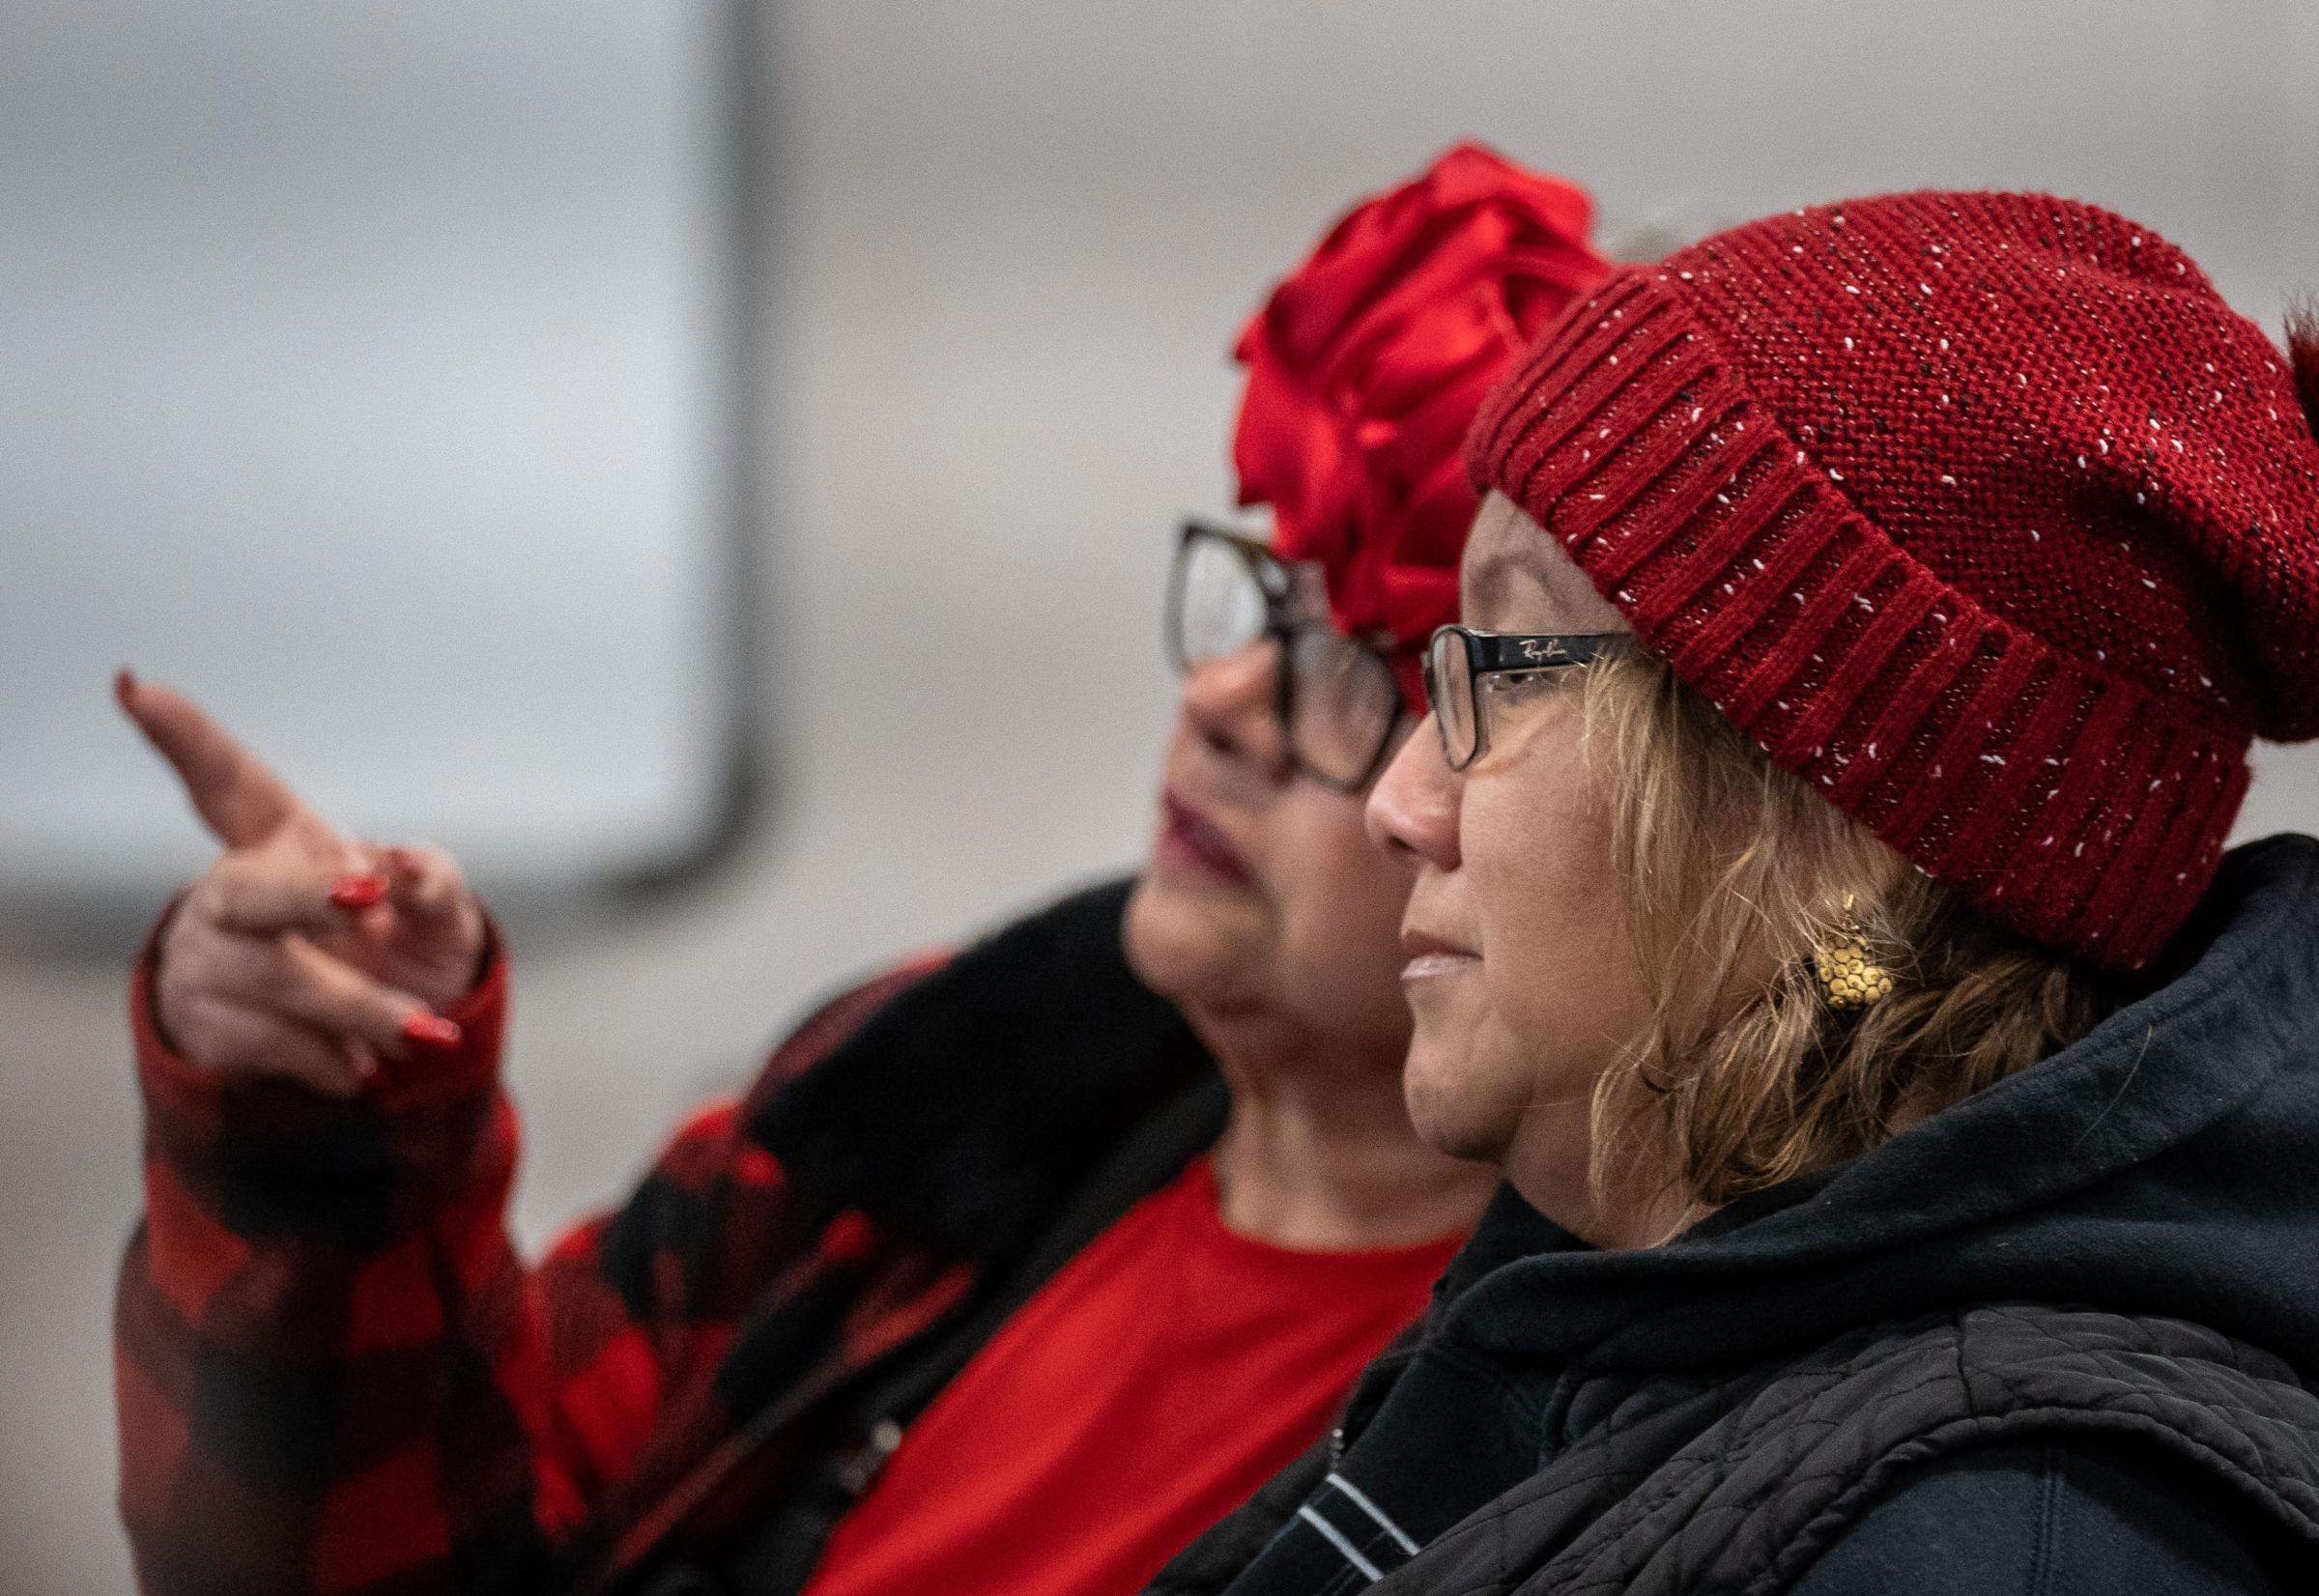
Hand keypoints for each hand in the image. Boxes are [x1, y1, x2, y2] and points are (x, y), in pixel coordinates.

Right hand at [117, 671, 488, 1096]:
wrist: (386, 1049)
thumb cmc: (407, 951)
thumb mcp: (441, 913)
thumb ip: (438, 881)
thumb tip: (407, 869)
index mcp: (285, 840)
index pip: (229, 781)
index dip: (183, 737)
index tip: (135, 687)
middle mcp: (233, 892)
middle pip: (248, 889)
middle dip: (308, 897)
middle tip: (371, 899)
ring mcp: (210, 958)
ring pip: (269, 976)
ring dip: (355, 1006)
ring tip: (420, 1030)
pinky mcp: (206, 1025)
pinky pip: (263, 1040)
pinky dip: (328, 1056)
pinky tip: (359, 1063)